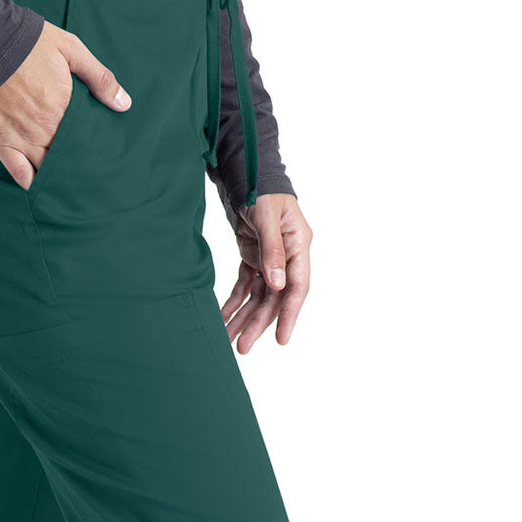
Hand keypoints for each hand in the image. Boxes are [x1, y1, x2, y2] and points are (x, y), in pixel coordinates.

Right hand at [0, 22, 131, 188]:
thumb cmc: (28, 44)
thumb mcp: (71, 50)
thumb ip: (99, 78)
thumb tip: (124, 104)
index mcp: (64, 109)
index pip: (86, 140)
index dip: (94, 148)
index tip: (101, 154)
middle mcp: (44, 129)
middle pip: (68, 159)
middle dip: (78, 165)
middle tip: (88, 172)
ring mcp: (21, 139)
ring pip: (46, 170)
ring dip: (57, 176)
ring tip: (68, 182)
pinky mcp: (0, 143)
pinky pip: (18, 174)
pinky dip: (31, 183)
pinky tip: (40, 186)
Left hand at [221, 193, 311, 352]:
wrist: (248, 174)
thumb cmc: (262, 189)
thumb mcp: (266, 217)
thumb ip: (271, 251)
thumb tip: (277, 285)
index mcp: (299, 246)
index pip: (297, 287)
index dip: (289, 314)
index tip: (282, 339)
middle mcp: (288, 257)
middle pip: (275, 298)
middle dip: (258, 324)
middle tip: (243, 348)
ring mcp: (271, 260)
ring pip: (259, 297)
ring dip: (244, 318)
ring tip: (229, 341)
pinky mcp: (254, 259)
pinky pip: (245, 287)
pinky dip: (234, 303)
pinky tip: (223, 319)